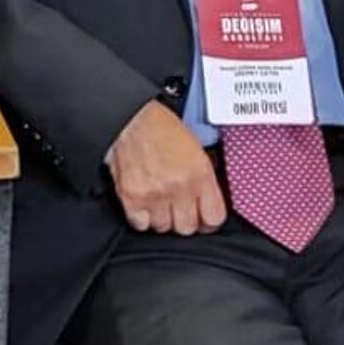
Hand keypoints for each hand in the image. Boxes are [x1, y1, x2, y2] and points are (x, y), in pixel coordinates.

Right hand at [107, 100, 226, 234]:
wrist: (130, 116)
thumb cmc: (159, 125)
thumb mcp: (194, 146)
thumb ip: (203, 176)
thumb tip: (207, 197)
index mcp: (200, 173)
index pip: (214, 218)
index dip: (207, 221)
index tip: (201, 219)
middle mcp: (180, 186)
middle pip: (187, 227)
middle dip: (182, 218)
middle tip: (175, 207)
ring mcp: (156, 194)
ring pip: (163, 227)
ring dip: (160, 217)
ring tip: (156, 201)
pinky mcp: (132, 197)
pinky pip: (140, 224)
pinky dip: (140, 217)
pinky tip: (141, 203)